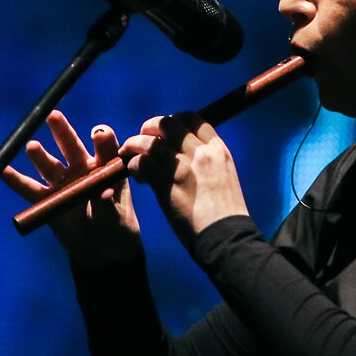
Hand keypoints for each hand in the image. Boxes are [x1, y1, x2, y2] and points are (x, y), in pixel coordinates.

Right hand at [2, 110, 140, 267]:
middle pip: (72, 146)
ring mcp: (63, 182)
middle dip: (63, 131)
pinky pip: (30, 190)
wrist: (99, 249)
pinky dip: (16, 181)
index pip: (105, 148)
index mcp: (106, 167)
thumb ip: (108, 207)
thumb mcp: (116, 220)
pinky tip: (3, 171)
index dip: (102, 139)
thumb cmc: (115, 229)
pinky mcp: (48, 199)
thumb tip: (102, 194)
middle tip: (53, 116)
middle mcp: (83, 169)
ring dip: (40, 155)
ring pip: (49, 165)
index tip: (98, 135)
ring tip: (32, 147)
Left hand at [119, 113, 248, 248]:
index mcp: (218, 149)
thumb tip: (191, 152)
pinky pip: (142, 162)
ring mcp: (182, 168)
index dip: (175, 119)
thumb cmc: (226, 213)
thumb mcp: (225, 176)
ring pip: (150, 141)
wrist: (226, 237)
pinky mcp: (166, 185)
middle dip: (151, 127)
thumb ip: (209, 160)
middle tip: (143, 137)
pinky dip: (134, 164)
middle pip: (168, 124)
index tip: (166, 131)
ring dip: (135, 144)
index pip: (193, 118)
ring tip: (130, 154)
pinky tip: (137, 173)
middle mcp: (200, 153)